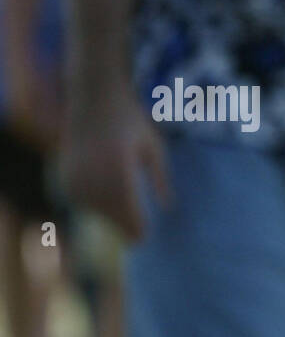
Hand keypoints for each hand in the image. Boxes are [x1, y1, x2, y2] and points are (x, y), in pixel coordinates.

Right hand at [59, 81, 169, 240]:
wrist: (94, 98)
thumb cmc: (131, 122)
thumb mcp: (153, 147)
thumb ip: (160, 178)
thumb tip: (168, 207)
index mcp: (118, 168)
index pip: (128, 211)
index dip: (137, 228)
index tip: (144, 238)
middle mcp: (93, 174)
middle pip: (112, 215)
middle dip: (124, 225)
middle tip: (137, 236)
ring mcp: (75, 175)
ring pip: (96, 210)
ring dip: (110, 216)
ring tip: (125, 214)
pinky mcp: (64, 176)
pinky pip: (82, 202)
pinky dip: (94, 204)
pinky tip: (105, 199)